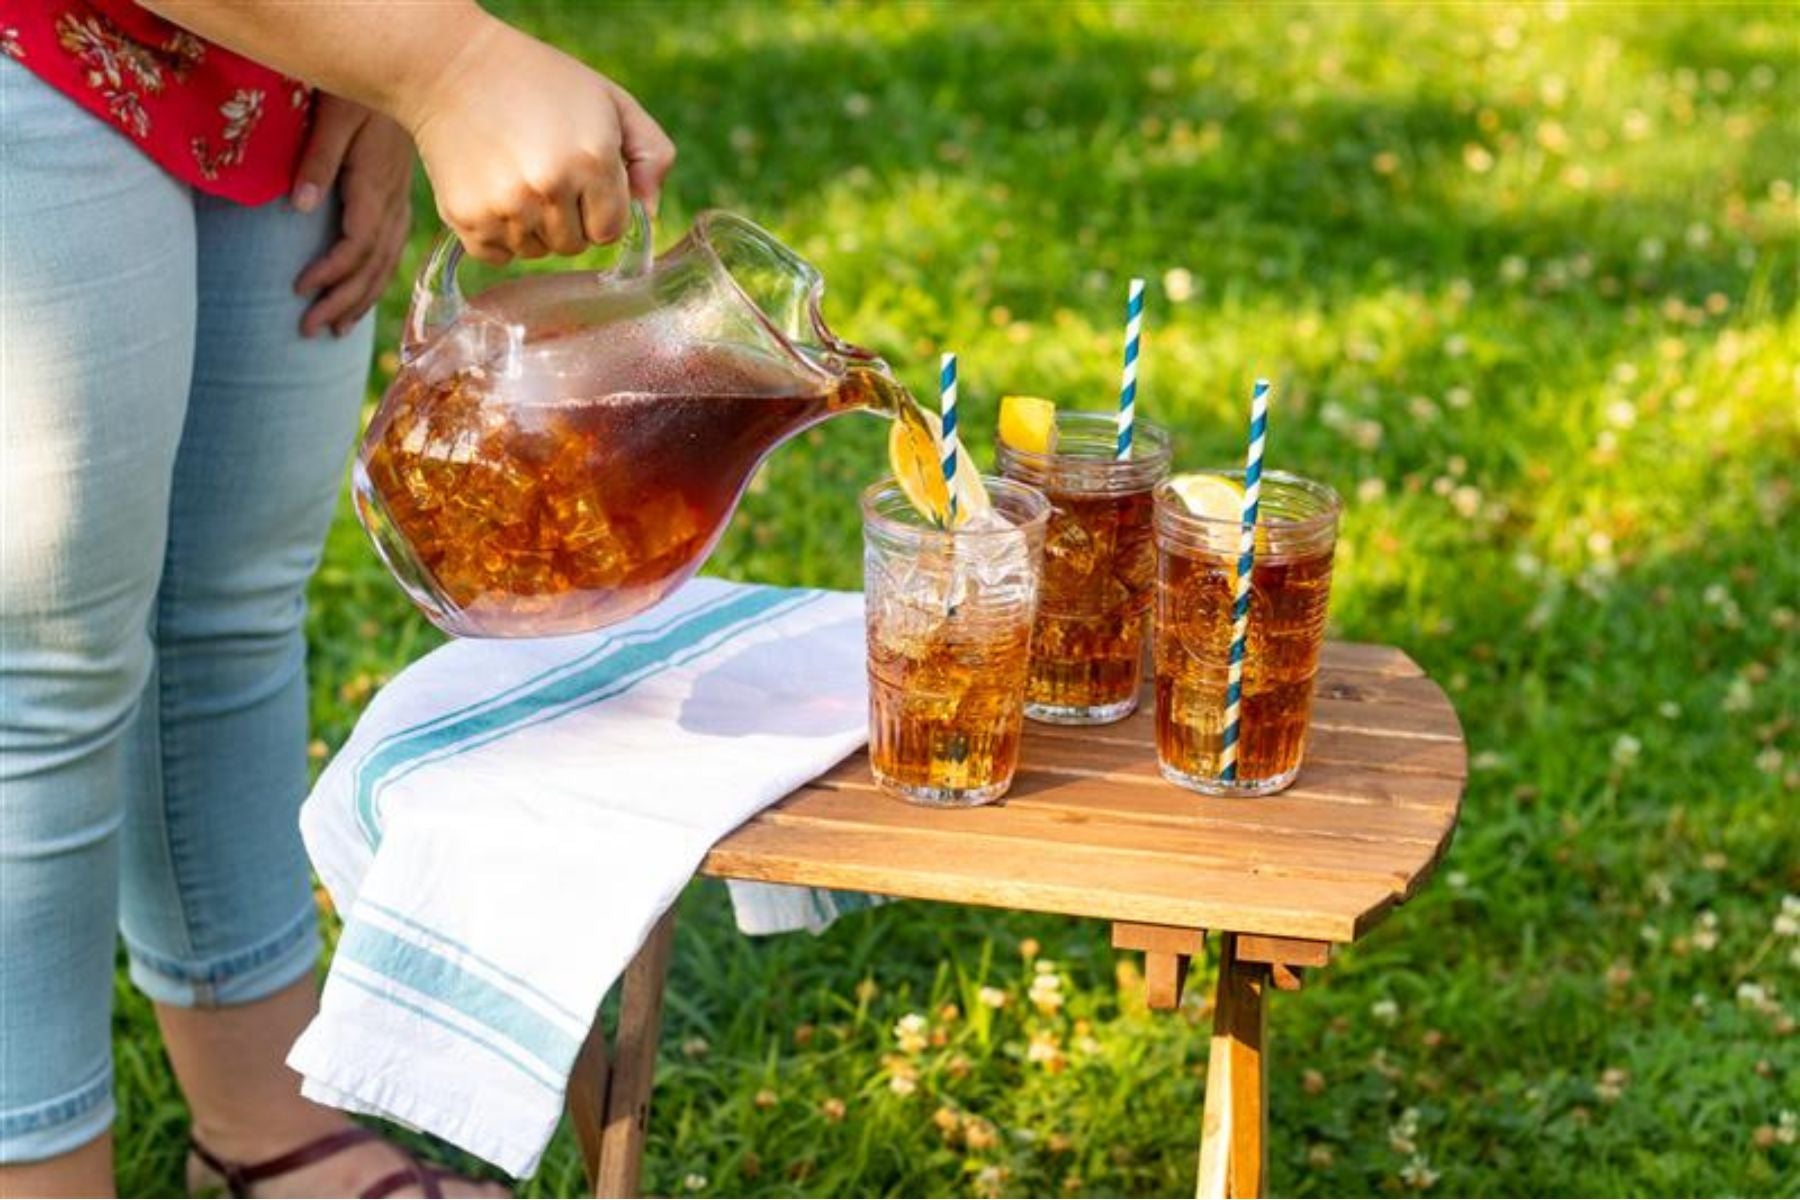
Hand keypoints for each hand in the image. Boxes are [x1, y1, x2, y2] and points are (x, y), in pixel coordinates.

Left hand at [290, 94, 413, 336]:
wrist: (410, 75)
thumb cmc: (361, 90)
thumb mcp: (334, 115)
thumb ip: (317, 160)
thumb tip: (298, 207)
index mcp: (376, 186)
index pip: (356, 245)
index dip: (330, 273)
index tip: (298, 289)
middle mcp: (392, 203)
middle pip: (371, 267)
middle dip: (341, 302)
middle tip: (308, 330)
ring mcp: (399, 204)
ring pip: (384, 266)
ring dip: (358, 301)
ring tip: (333, 330)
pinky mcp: (397, 200)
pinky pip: (390, 253)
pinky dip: (374, 281)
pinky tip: (360, 297)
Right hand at [399, 17, 674, 264]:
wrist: (451, 67)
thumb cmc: (541, 83)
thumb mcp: (610, 101)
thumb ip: (651, 154)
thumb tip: (649, 213)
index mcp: (592, 160)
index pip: (611, 230)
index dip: (600, 208)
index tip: (583, 181)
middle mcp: (549, 188)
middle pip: (575, 246)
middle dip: (569, 218)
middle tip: (546, 173)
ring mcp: (505, 207)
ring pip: (537, 252)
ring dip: (534, 226)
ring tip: (518, 176)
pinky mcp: (467, 218)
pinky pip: (499, 256)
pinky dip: (499, 234)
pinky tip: (494, 191)